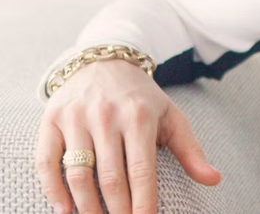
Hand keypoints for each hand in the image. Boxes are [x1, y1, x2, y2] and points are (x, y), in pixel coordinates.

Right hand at [35, 58, 221, 213]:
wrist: (104, 60)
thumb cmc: (141, 98)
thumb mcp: (171, 116)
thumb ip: (190, 150)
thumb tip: (214, 179)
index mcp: (139, 117)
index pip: (141, 171)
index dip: (143, 203)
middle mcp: (106, 116)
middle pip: (110, 177)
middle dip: (118, 211)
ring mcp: (76, 117)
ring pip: (79, 172)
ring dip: (87, 206)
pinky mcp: (52, 119)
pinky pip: (46, 160)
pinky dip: (52, 188)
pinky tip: (64, 210)